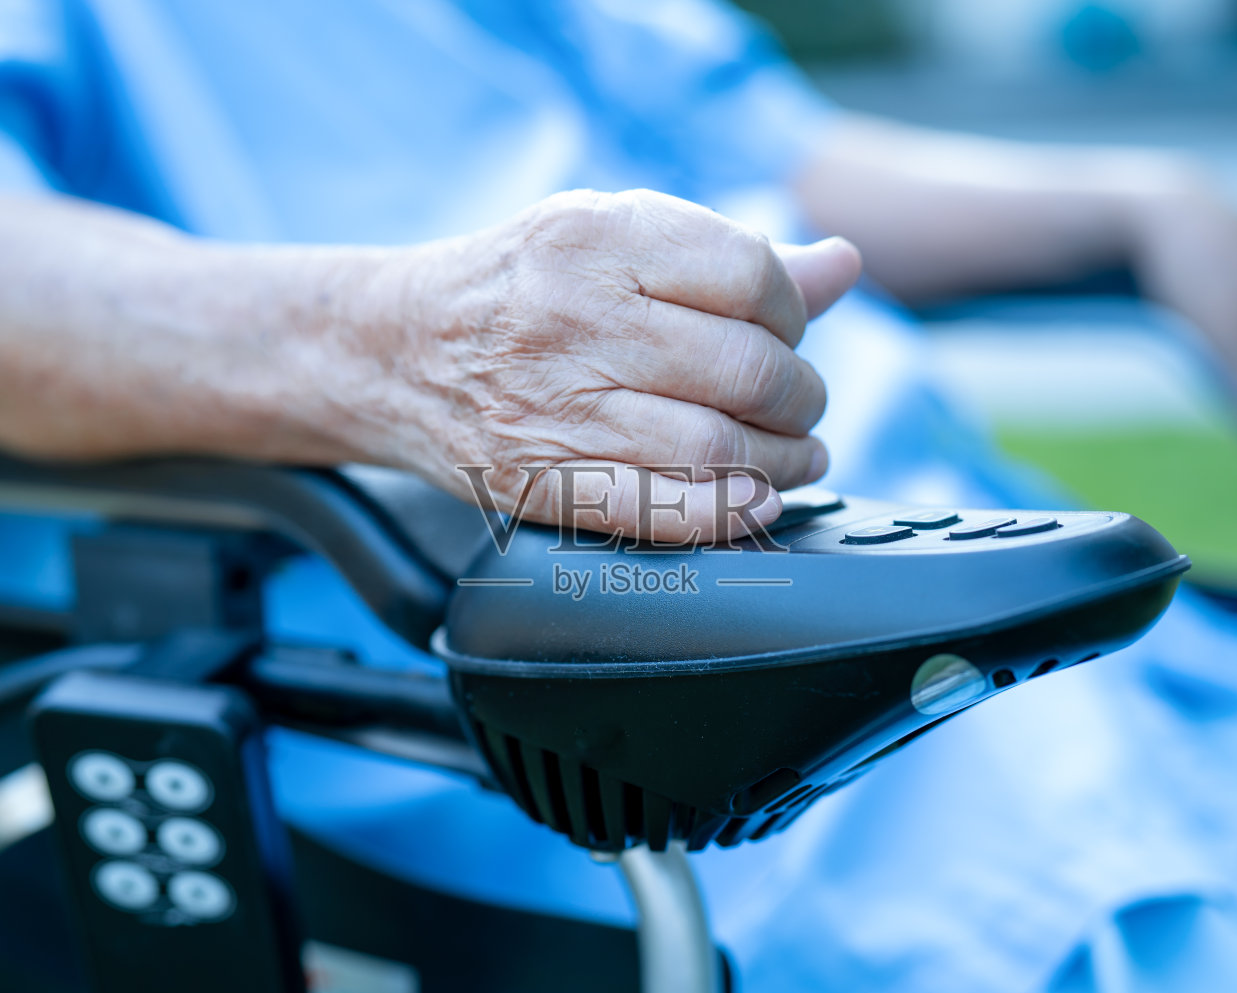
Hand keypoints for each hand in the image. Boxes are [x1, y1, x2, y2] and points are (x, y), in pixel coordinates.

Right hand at [378, 189, 860, 539]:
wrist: (393, 350)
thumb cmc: (518, 286)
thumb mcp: (610, 235)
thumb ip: (728, 253)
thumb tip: (842, 264)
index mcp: (596, 237)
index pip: (750, 275)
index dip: (795, 314)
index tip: (790, 333)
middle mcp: (572, 318)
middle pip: (745, 368)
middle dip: (799, 396)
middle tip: (800, 405)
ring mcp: (552, 406)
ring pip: (717, 448)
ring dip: (783, 462)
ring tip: (795, 456)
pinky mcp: (539, 481)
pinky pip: (663, 512)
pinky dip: (730, 513)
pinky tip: (755, 499)